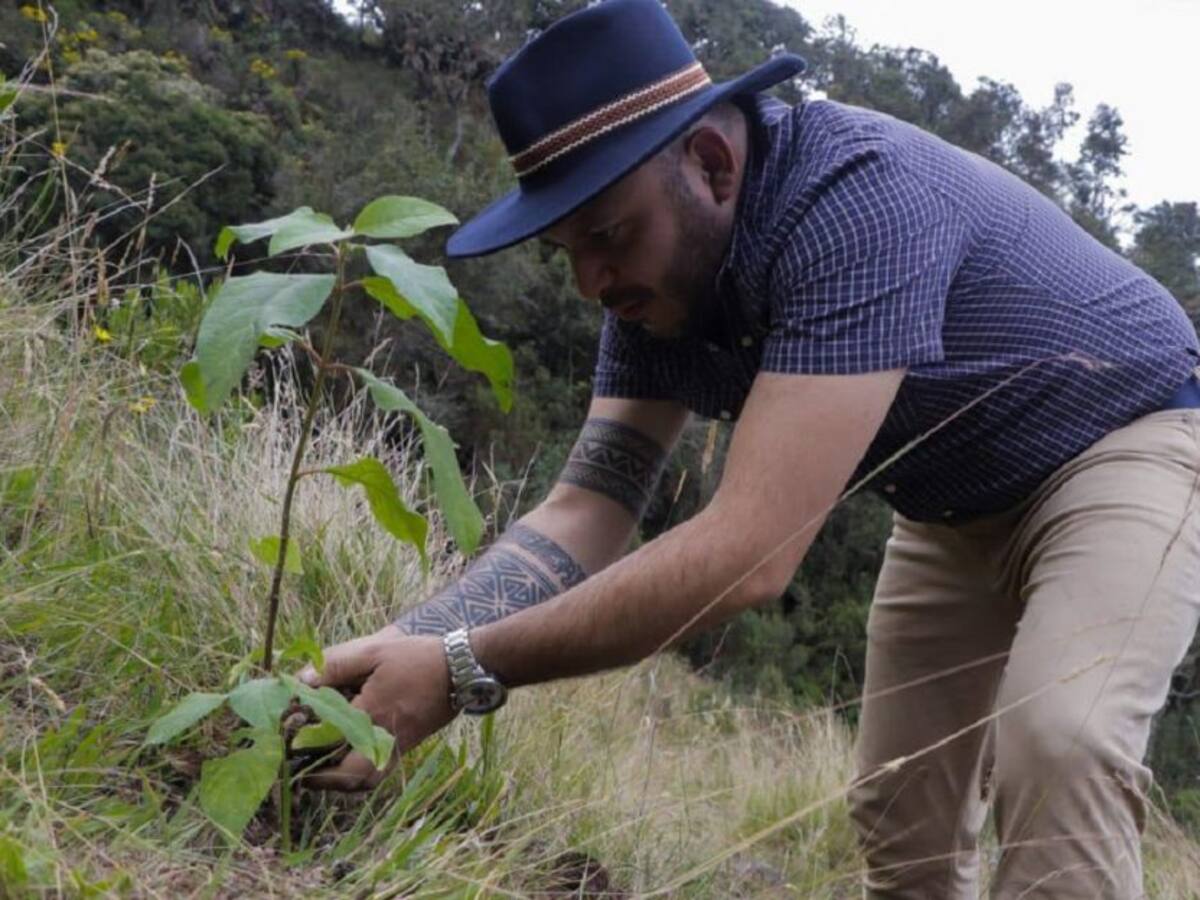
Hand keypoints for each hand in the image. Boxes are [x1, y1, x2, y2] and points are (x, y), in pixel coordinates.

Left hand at [296, 625, 454, 791]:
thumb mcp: (374, 650)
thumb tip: (300, 680)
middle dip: (317, 776)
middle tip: (294, 766)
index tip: (282, 736)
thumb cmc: (417, 657)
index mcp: (371, 714)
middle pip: (346, 776)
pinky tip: (343, 763)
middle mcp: (384, 739)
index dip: (301, 741)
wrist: (462, 668)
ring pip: (363, 782)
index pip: (327, 738)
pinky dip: (356, 779)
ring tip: (314, 771)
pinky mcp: (406, 747)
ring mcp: (397, 747)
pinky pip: (377, 775)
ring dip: (337, 782)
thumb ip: (335, 664)